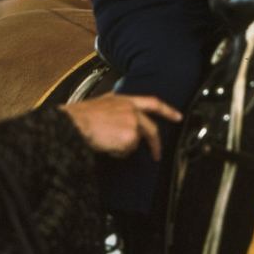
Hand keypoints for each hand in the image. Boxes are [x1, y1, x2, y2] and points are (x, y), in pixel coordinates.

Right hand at [61, 93, 181, 160]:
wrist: (76, 122)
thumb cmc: (82, 115)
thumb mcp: (103, 103)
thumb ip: (117, 108)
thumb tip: (121, 121)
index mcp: (125, 99)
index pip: (153, 103)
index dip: (167, 110)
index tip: (178, 116)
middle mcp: (132, 109)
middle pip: (151, 128)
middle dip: (155, 144)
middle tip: (157, 154)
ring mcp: (133, 123)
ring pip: (135, 142)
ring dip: (122, 146)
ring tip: (106, 141)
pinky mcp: (131, 136)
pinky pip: (127, 151)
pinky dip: (117, 152)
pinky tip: (106, 145)